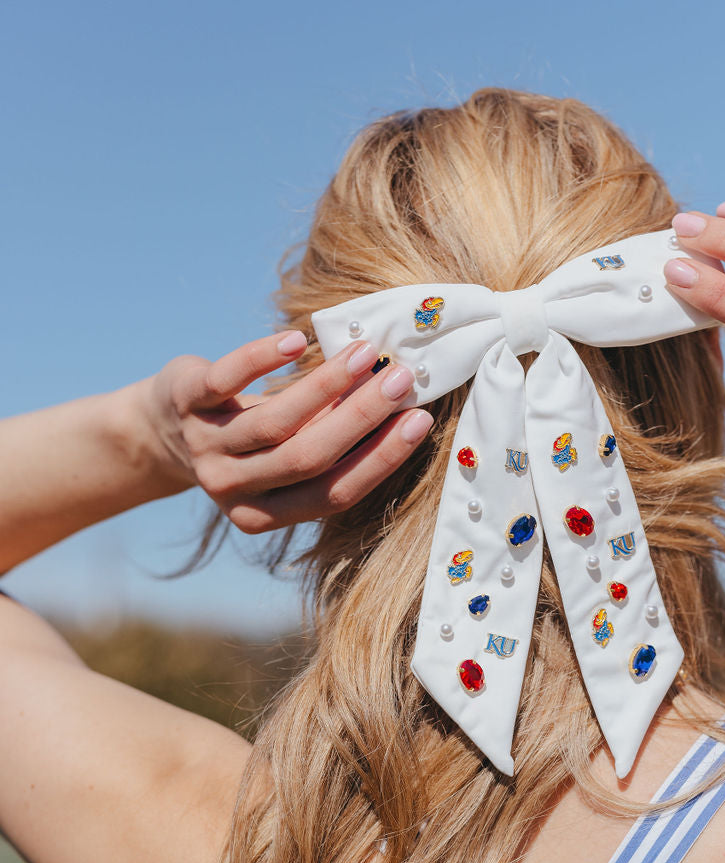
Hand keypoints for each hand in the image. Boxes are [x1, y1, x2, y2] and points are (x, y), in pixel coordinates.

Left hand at [140, 332, 432, 533]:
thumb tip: (400, 407)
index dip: (379, 459)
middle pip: (307, 458)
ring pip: (274, 422)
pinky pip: (226, 380)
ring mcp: (204, 447)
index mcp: (262, 515)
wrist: (162, 428)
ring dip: (326, 385)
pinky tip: (297, 341)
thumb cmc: (247, 442)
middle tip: (400, 378)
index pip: (332, 494)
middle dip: (360, 418)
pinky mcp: (184, 402)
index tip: (419, 421)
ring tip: (364, 352)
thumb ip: (331, 444)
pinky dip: (262, 359)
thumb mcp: (286, 456)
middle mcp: (231, 489)